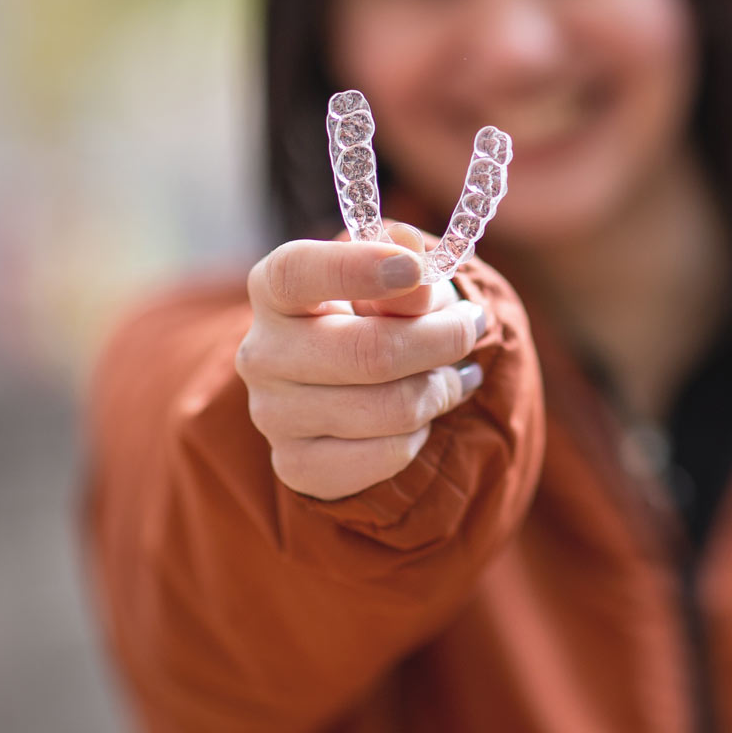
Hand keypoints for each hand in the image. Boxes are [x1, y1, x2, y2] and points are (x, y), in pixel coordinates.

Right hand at [236, 223, 488, 500]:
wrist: (351, 384)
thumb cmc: (378, 314)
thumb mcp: (399, 281)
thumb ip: (409, 274)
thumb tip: (418, 284)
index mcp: (274, 288)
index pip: (298, 273)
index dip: (356, 268)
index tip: (413, 268)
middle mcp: (261, 352)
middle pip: (370, 353)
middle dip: (441, 339)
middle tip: (469, 325)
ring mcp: (273, 414)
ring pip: (391, 408)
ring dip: (439, 388)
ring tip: (447, 373)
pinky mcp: (297, 464)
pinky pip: (388, 454)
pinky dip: (420, 433)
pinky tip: (419, 414)